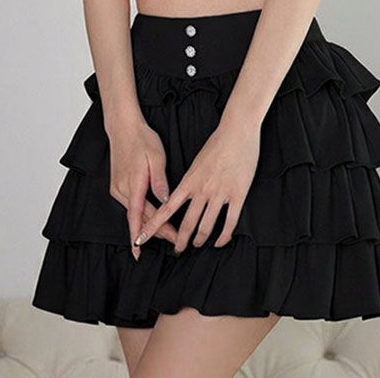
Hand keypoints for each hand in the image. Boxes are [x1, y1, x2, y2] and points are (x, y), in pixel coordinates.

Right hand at [107, 120, 178, 257]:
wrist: (123, 127)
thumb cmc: (141, 139)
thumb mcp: (156, 158)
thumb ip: (160, 181)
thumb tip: (166, 201)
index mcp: (132, 185)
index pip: (136, 217)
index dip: (140, 237)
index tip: (141, 253)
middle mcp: (122, 190)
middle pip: (138, 218)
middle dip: (155, 231)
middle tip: (173, 240)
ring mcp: (118, 188)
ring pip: (134, 212)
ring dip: (148, 222)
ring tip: (167, 231)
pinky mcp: (118, 185)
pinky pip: (130, 204)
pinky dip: (141, 213)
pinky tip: (152, 216)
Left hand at [132, 119, 260, 254]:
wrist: (237, 130)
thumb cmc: (217, 142)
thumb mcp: (196, 161)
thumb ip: (189, 180)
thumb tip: (182, 196)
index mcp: (188, 181)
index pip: (166, 209)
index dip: (153, 226)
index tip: (141, 239)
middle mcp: (202, 190)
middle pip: (187, 224)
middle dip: (180, 241)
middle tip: (177, 250)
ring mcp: (220, 193)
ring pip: (207, 226)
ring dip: (200, 239)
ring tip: (197, 245)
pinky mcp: (238, 195)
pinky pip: (230, 222)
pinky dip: (224, 236)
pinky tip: (220, 242)